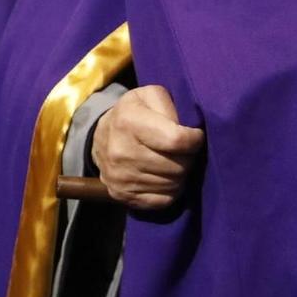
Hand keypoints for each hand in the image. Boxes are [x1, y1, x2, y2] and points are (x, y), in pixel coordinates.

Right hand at [91, 85, 203, 209]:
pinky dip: (170, 190)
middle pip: (178, 166)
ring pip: (173, 185)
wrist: (101, 137)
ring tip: (173, 162)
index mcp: (128, 121)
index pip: (177, 141)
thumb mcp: (149, 96)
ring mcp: (120, 177)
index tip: (194, 135)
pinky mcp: (121, 195)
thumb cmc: (134, 113)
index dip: (194, 139)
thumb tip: (190, 129)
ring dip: (180, 174)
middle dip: (188, 158)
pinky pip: (163, 201)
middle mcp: (120, 152)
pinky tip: (164, 176)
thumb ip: (172, 106)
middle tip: (183, 150)